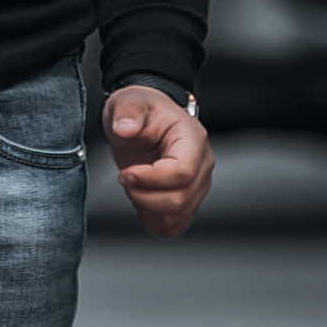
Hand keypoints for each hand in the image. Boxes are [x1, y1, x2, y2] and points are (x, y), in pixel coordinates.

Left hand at [103, 86, 213, 236]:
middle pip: (180, 199)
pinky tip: (141, 200)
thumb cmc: (141, 110)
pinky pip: (174, 225)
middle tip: (125, 178)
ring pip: (177, 216)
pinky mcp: (187, 200)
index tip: (127, 173)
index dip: (151, 179)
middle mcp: (202, 164)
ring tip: (133, 187)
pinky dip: (152, 220)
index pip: (183, 172)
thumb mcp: (129, 101)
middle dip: (143, 195)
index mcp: (192, 138)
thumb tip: (125, 129)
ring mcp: (197, 184)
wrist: (143, 119)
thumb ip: (128, 112)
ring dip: (146, 208)